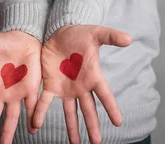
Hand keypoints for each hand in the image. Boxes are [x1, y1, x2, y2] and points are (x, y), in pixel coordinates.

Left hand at [33, 25, 131, 143]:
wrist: (59, 32)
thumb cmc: (80, 34)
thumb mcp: (97, 33)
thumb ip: (111, 36)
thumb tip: (129, 38)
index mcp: (93, 76)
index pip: (105, 95)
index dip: (111, 107)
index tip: (118, 122)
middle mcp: (81, 86)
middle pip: (89, 110)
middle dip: (92, 126)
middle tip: (97, 143)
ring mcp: (66, 88)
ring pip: (70, 112)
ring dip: (72, 128)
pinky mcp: (50, 85)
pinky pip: (44, 102)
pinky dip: (39, 113)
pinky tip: (35, 126)